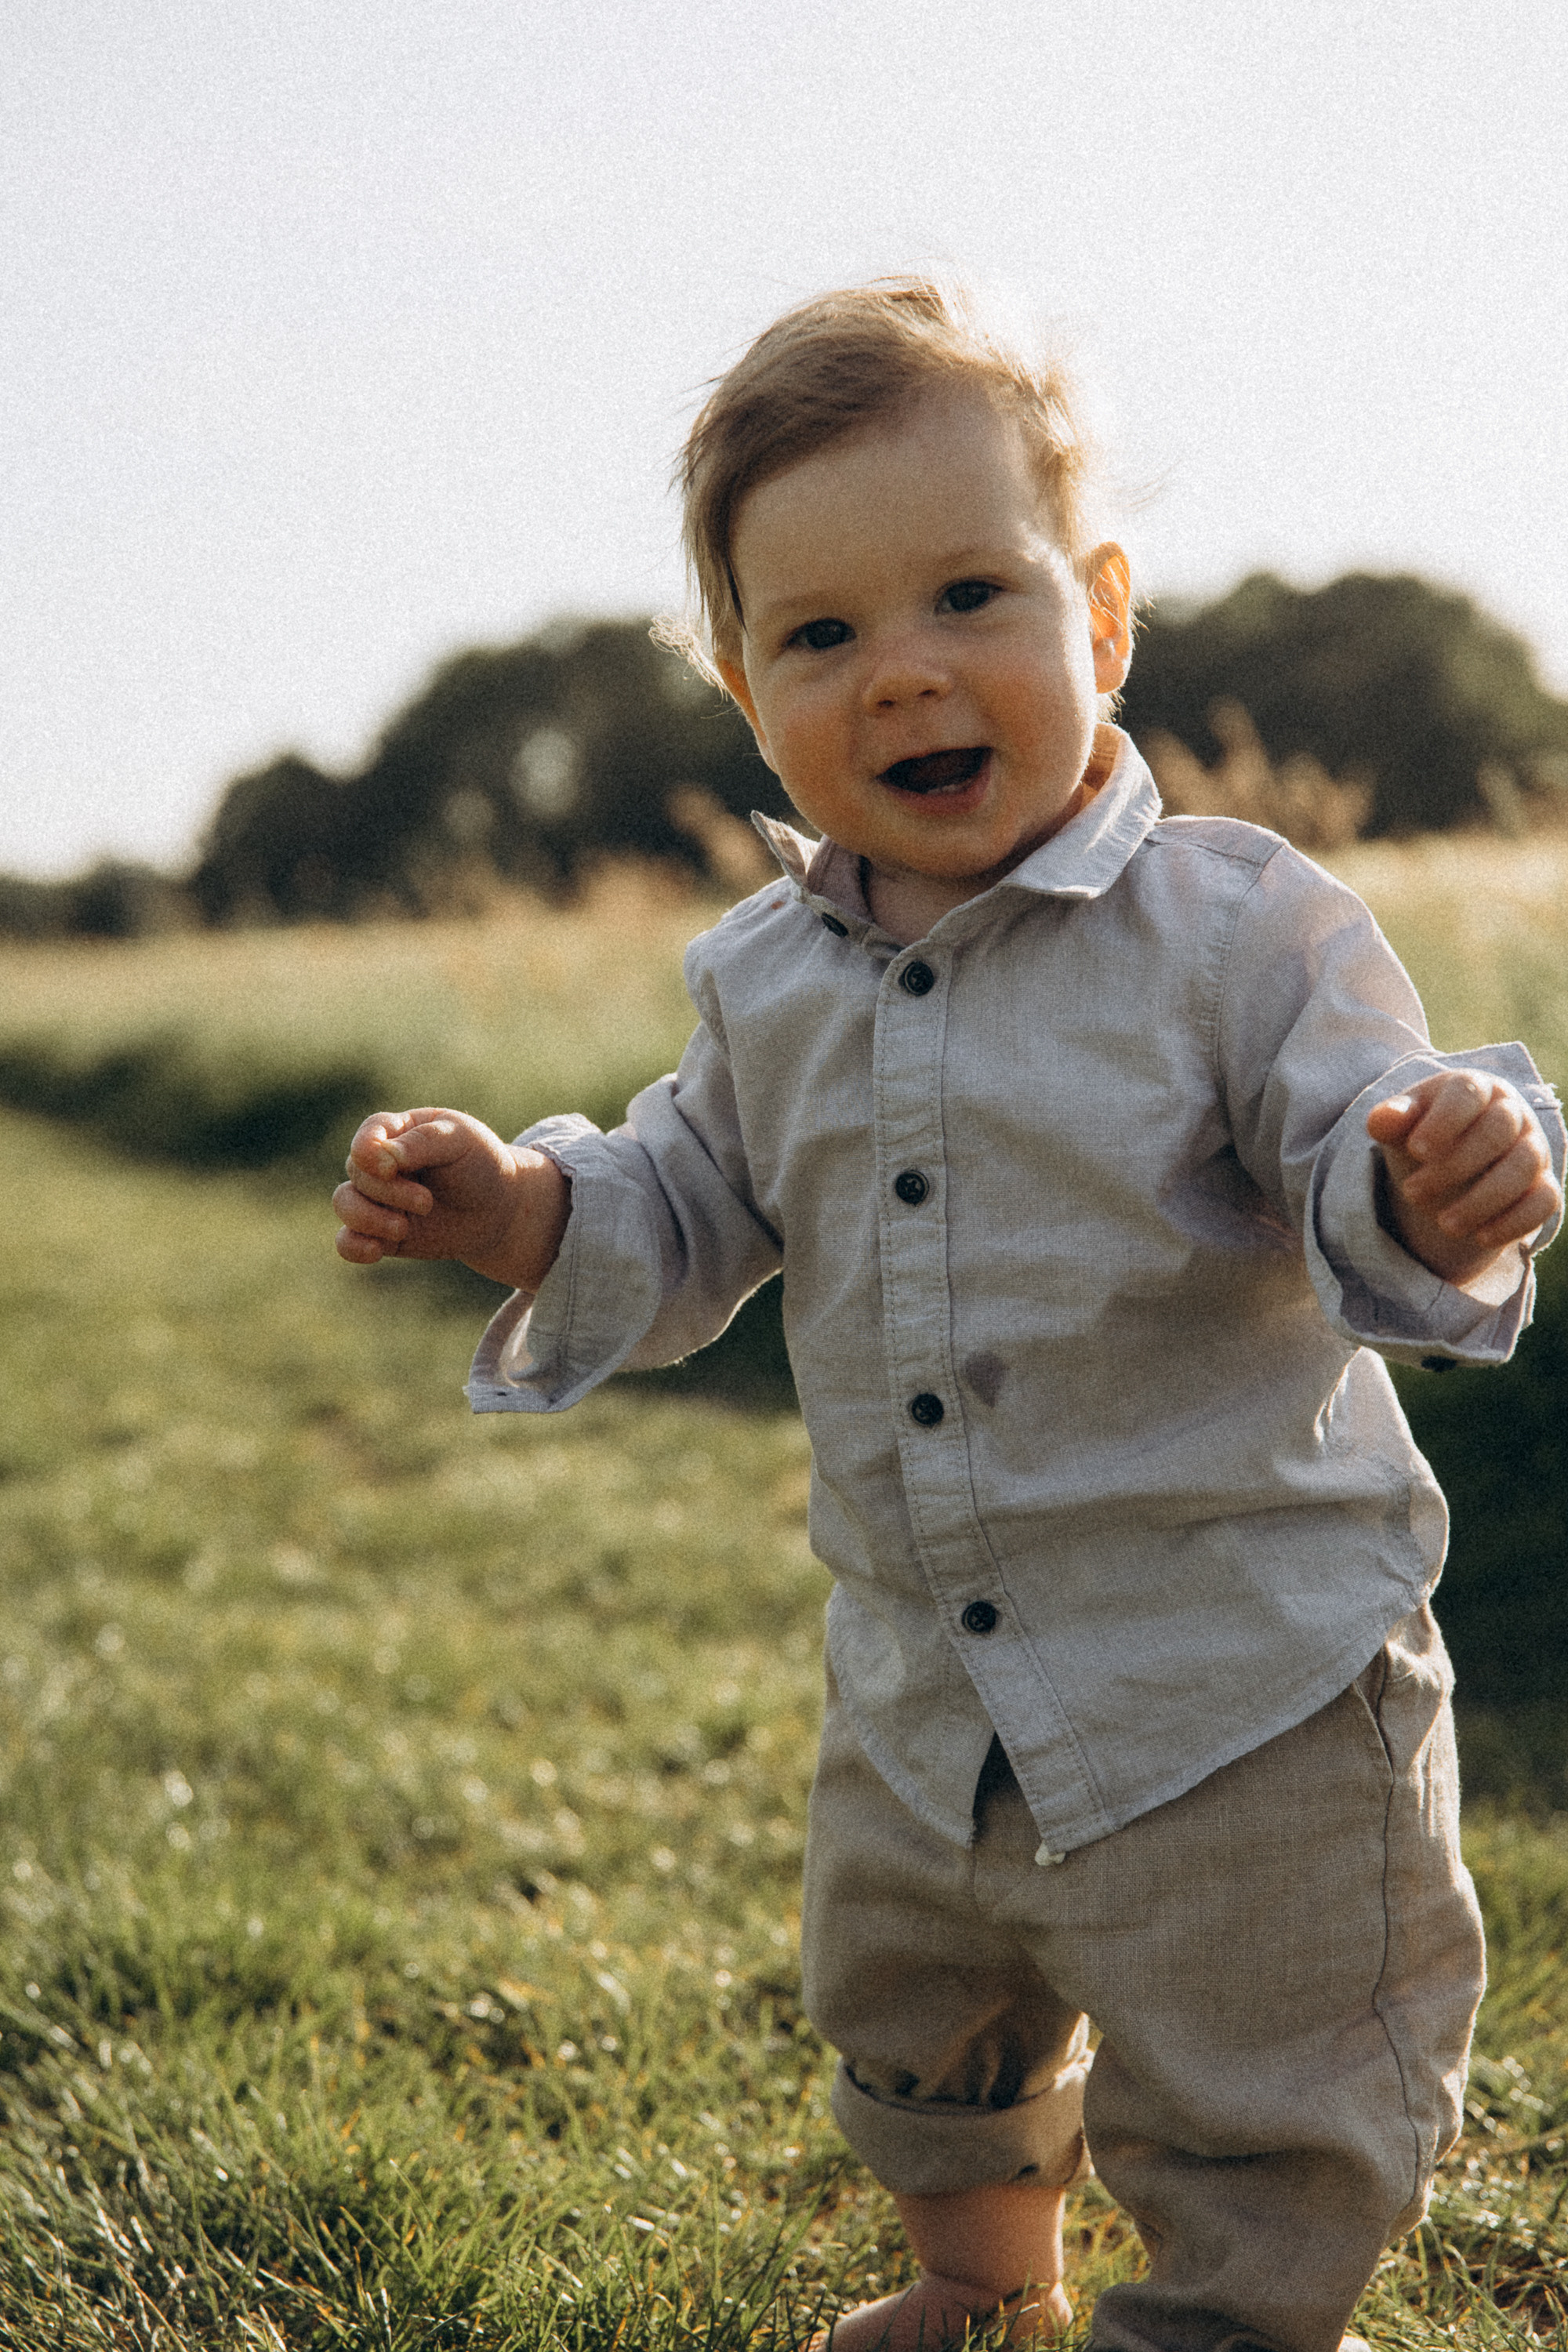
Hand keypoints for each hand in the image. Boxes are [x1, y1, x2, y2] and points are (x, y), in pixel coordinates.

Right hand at [332, 1108, 571, 1292]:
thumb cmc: (481, 1165)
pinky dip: (353, 1247)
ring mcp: (377, 1198)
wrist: (499, 1211)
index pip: (369, 1133)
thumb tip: (382, 1157)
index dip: (369, 1151)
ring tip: (403, 1229)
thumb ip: (423, 1143)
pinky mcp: (379, 1233)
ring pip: (344, 1204)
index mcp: (398, 1130)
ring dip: (368, 1219)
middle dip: (389, 1191)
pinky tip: (376, 1251)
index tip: (389, 1168)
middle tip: (427, 1202)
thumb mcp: (462, 1141)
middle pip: (358, 1173)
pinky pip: (347, 1241)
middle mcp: (380, 1163)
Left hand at [1367, 1071, 1559, 1285]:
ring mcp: (1533, 1147)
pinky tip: (1480, 1237)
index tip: (1416, 1150)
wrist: (1449, 1165)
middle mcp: (1512, 1112)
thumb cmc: (1423, 1135)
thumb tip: (1382, 1119)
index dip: (1445, 1120)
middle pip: (1498, 1130)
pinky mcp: (1543, 1184)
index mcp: (1474, 1087)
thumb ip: (1390, 1120)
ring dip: (1483, 1200)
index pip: (1468, 1092)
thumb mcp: (1400, 1126)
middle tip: (1412, 1195)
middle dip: (1454, 1166)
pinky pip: (1544, 1201)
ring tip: (1444, 1225)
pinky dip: (1514, 1221)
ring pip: (1523, 1167)